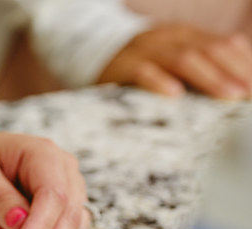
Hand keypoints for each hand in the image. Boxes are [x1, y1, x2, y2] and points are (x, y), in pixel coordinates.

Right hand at [99, 25, 251, 98]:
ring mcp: (145, 50)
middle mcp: (168, 37)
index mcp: (185, 35)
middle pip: (209, 49)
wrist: (90, 53)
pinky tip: (175, 95)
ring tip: (228, 96)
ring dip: (209, 77)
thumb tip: (233, 89)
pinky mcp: (121, 66)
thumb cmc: (138, 66)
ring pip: (182, 58)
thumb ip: (196, 68)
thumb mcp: (170, 60)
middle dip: (234, 71)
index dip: (244, 63)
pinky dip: (159, 82)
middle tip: (248, 94)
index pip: (224, 43)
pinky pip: (142, 72)